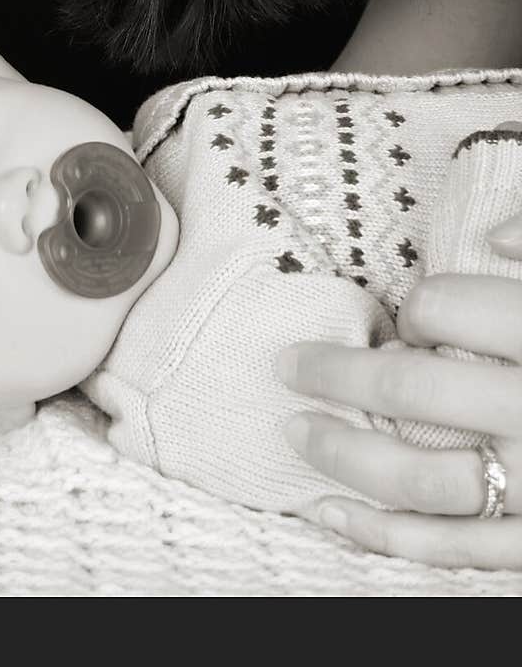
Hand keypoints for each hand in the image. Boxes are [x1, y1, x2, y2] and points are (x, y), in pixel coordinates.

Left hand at [278, 200, 521, 568]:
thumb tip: (499, 237)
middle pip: (412, 388)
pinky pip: (448, 550)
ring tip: (295, 429)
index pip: (447, 308)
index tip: (415, 313)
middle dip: (336, 371)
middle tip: (289, 362)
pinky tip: (323, 513)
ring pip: (416, 476)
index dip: (417, 305)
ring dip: (342, 453)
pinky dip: (378, 538)